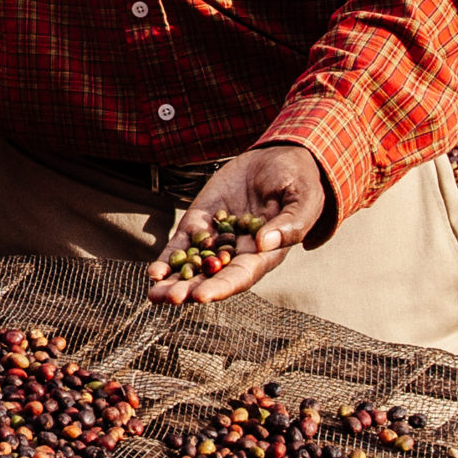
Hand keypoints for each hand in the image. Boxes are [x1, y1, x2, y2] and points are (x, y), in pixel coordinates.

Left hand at [146, 144, 333, 305]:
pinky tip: (154, 273)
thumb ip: (290, 224)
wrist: (279, 159)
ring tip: (154, 294)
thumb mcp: (304, 200)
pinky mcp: (201, 221)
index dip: (222, 287)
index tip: (202, 296)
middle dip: (190, 289)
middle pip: (212, 278)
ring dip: (174, 282)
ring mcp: (217, 238)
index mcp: (265, 254)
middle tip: (170, 298)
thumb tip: (263, 243)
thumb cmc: (299, 183)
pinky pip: (182, 244)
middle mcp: (238, 252)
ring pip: (193, 267)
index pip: (241, 276)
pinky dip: (168, 258)